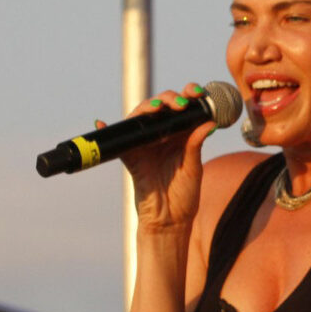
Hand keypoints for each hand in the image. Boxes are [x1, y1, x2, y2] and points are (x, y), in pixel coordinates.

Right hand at [115, 82, 218, 230]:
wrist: (169, 219)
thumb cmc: (184, 194)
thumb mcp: (193, 167)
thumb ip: (195, 144)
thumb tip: (209, 122)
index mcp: (182, 135)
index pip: (184, 109)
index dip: (189, 95)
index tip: (198, 92)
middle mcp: (163, 135)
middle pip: (162, 107)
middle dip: (170, 99)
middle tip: (181, 104)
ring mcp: (145, 143)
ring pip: (142, 117)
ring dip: (147, 108)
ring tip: (157, 108)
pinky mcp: (130, 155)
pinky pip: (117, 140)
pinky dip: (107, 129)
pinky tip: (101, 122)